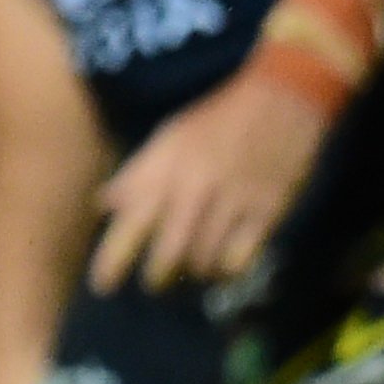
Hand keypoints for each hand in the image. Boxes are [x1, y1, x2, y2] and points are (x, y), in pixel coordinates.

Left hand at [88, 69, 332, 293]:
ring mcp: (232, 202)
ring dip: (194, 273)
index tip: (103, 286)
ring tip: (193, 269)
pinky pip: (240, 260)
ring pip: (203, 262)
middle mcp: (194, 190)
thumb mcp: (170, 136)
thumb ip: (138, 174)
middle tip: (157, 281)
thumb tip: (104, 204)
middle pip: (167, 257)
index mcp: (166, 170)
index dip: (111, 262)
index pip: (129, 226)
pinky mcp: (266, 212)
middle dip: (157, 278)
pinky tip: (225, 265)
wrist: (281, 96)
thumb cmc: (218, 118)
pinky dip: (227, 271)